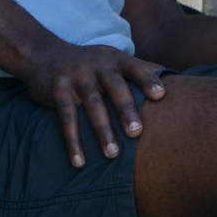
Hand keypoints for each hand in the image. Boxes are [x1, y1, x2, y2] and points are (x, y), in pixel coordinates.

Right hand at [22, 40, 167, 167]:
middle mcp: (98, 65)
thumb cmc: (89, 64)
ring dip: (102, 130)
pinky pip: (67, 118)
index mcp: (115, 59)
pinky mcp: (58, 90)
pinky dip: (73, 141)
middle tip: (137, 133)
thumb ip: (138, 68)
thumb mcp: (111, 59)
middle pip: (115, 87)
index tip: (161, 96)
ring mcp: (77, 76)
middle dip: (126, 109)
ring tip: (113, 154)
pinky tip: (79, 162)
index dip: (148, 79)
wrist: (44, 54)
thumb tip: (172, 77)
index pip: (136, 67)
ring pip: (92, 104)